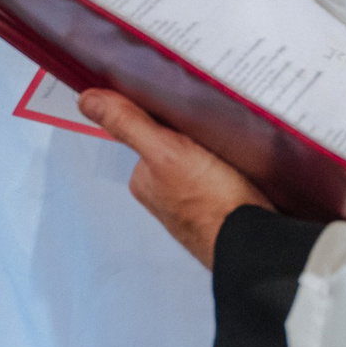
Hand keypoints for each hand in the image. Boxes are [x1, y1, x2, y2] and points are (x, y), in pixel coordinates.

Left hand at [82, 88, 268, 265]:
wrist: (256, 244)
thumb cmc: (212, 206)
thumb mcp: (165, 153)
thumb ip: (129, 125)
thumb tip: (89, 101)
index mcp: (145, 179)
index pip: (148, 132)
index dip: (166, 115)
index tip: (184, 103)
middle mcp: (166, 192)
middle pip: (176, 146)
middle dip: (194, 132)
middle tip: (214, 122)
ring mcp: (196, 201)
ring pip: (202, 161)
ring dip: (217, 149)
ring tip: (233, 142)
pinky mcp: (224, 206)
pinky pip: (225, 176)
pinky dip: (234, 167)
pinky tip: (244, 164)